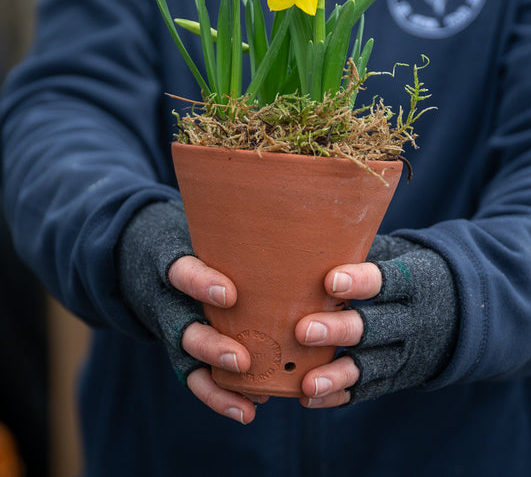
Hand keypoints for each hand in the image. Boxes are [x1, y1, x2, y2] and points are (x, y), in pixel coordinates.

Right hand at [117, 201, 265, 424]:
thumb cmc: (183, 235)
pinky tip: (247, 411)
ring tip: (249, 403)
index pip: (182, 270)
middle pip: (183, 327)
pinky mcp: (177, 346)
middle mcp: (166, 299)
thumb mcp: (194, 223)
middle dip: (211, 346)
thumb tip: (300, 218)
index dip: (202, 283)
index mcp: (170, 261)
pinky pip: (193, 376)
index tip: (229, 294)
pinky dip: (217, 395)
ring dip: (217, 382)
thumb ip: (230, 226)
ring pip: (187, 361)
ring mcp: (170, 326)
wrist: (130, 251)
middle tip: (244, 358)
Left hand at [295, 237, 458, 407]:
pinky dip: (340, 395)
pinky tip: (309, 397)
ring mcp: (406, 353)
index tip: (330, 281)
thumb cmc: (406, 272)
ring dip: (338, 375)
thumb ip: (361, 248)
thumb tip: (314, 239)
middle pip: (377, 327)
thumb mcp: (397, 253)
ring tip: (307, 382)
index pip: (389, 281)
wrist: (462, 312)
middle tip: (304, 330)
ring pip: (372, 366)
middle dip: (341, 330)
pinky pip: (368, 389)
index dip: (361, 282)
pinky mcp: (398, 376)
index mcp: (414, 282)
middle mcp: (412, 321)